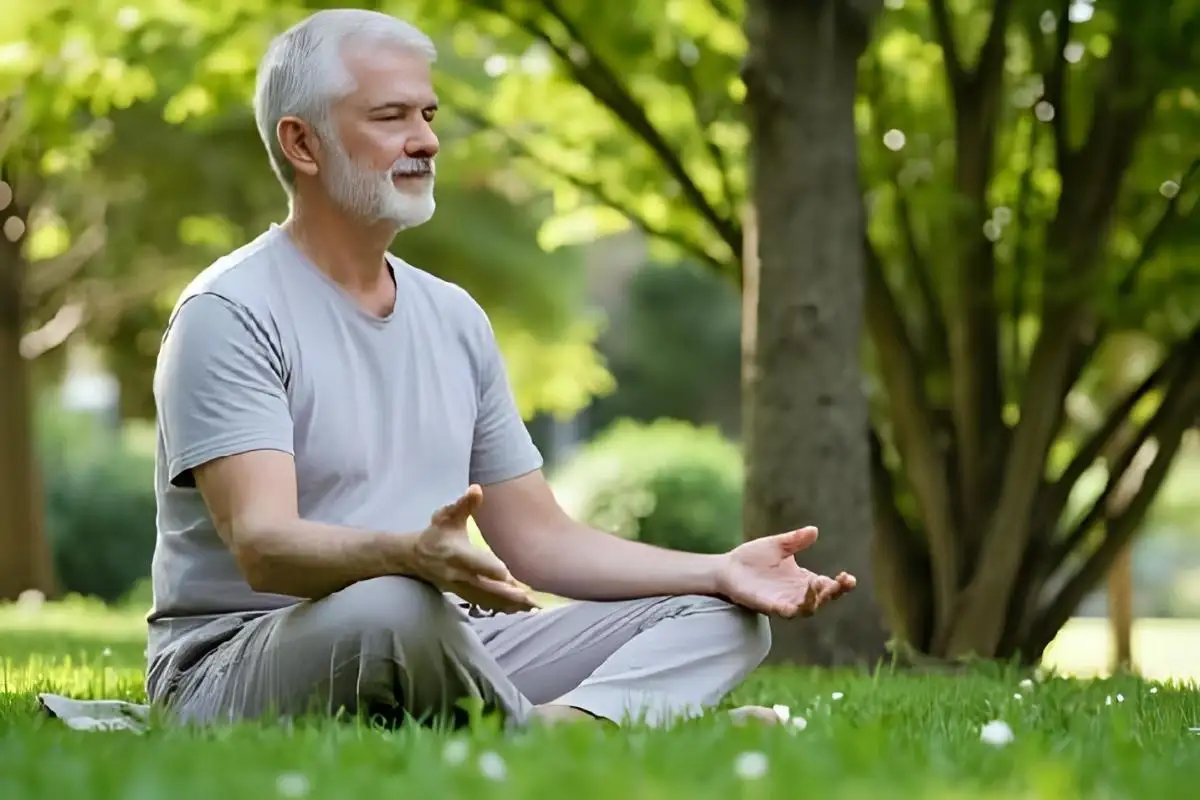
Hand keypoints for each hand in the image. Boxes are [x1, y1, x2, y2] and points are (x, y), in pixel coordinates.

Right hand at [412, 485, 538, 612]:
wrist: (415, 557)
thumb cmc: (435, 534)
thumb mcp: (446, 516)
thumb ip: (463, 504)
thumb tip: (477, 489)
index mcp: (457, 554)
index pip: (479, 565)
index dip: (495, 571)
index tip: (513, 576)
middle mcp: (460, 575)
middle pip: (488, 589)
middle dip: (510, 595)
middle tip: (533, 600)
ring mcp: (462, 588)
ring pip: (488, 600)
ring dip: (509, 605)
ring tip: (532, 607)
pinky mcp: (464, 595)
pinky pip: (485, 605)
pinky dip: (502, 608)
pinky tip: (519, 610)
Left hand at [715, 527, 855, 617]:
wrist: (726, 568)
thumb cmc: (752, 558)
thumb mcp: (777, 545)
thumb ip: (795, 540)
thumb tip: (814, 530)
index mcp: (803, 580)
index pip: (828, 585)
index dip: (841, 584)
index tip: (849, 578)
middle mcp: (797, 593)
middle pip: (823, 599)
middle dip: (835, 592)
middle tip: (842, 582)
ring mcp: (784, 601)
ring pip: (808, 609)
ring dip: (817, 600)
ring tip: (820, 585)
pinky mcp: (769, 606)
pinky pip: (786, 612)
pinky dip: (794, 608)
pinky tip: (800, 601)